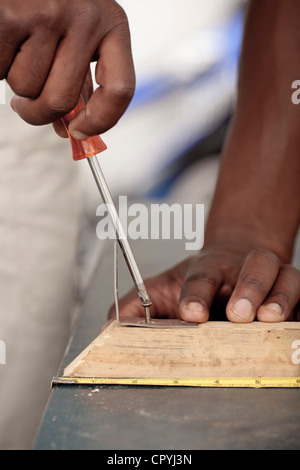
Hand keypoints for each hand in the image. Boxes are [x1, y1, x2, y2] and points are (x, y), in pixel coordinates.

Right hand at [2, 0, 134, 136]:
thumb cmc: (48, 6)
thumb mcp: (80, 36)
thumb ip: (80, 80)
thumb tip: (72, 130)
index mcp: (113, 24)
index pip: (120, 90)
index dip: (101, 121)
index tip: (80, 133)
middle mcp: (86, 17)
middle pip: (61, 100)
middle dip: (37, 112)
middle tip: (25, 104)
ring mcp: (48, 14)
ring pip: (26, 88)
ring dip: (15, 82)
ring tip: (18, 50)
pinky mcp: (10, 15)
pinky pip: (0, 71)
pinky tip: (4, 43)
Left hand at [109, 246, 299, 322]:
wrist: (234, 260)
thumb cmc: (197, 281)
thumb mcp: (160, 290)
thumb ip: (133, 307)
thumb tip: (106, 328)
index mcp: (208, 268)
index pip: (201, 276)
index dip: (195, 294)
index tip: (189, 314)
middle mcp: (243, 268)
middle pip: (252, 267)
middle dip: (247, 288)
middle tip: (237, 315)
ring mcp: (272, 278)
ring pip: (284, 276)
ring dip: (278, 296)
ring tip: (268, 318)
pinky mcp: (292, 293)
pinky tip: (294, 324)